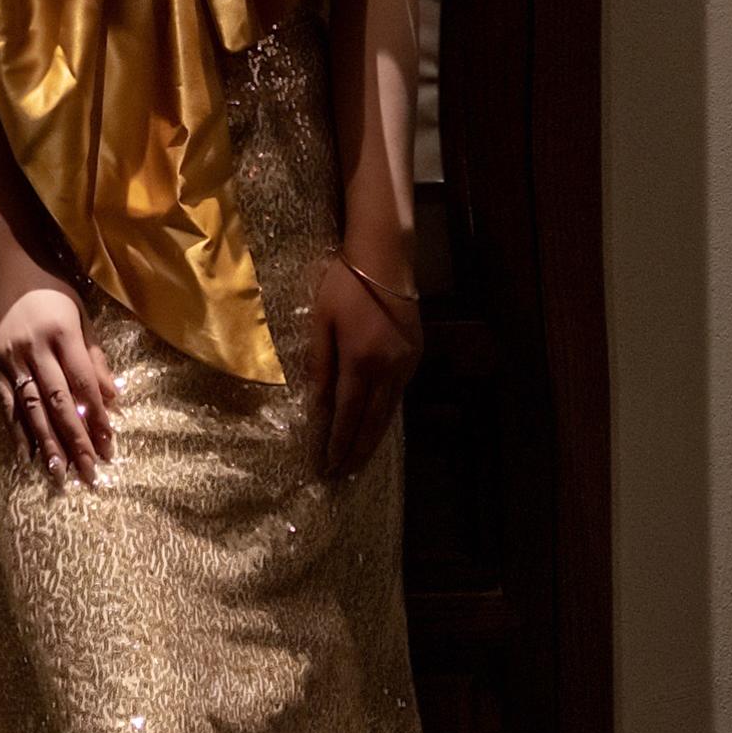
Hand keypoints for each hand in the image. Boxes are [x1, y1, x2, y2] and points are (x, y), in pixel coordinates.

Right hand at [0, 268, 116, 484]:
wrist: (8, 265)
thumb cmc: (53, 289)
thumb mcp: (81, 315)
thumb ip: (95, 357)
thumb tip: (113, 397)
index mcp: (62, 333)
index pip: (83, 384)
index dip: (97, 416)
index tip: (110, 445)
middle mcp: (35, 348)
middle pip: (59, 402)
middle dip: (76, 440)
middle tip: (89, 472)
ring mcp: (11, 357)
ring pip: (32, 408)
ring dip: (48, 443)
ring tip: (60, 472)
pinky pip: (7, 403)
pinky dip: (17, 431)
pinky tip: (27, 454)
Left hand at [306, 250, 421, 481]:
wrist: (385, 257)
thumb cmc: (344, 283)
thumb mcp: (321, 319)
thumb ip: (319, 362)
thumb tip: (316, 402)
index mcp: (360, 360)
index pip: (346, 413)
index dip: (337, 442)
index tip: (326, 465)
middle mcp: (387, 369)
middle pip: (371, 422)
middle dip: (356, 451)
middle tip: (342, 475)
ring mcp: (405, 363)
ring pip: (388, 412)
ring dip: (372, 438)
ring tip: (358, 460)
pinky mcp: (415, 355)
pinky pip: (398, 394)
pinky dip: (385, 414)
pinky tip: (375, 424)